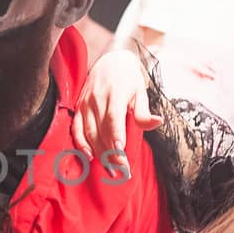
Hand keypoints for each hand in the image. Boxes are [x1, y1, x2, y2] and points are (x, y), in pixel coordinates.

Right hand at [73, 50, 155, 167]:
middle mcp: (97, 99)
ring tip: (110, 171)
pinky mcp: (78, 107)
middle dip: (111, 154)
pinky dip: (81, 144)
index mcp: (116, 93)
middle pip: (101, 131)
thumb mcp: (141, 91)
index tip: (121, 154)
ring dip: (99, 154)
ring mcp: (85, 104)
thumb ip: (144, 111)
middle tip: (122, 173)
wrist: (109, 59)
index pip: (113, 118)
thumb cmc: (128, 78)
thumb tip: (157, 122)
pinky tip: (89, 157)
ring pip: (89, 133)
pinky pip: (77, 129)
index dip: (116, 137)